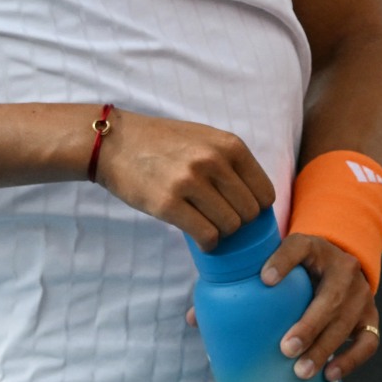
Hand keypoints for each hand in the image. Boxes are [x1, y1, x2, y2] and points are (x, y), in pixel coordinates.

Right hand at [92, 110, 276, 249]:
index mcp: (229, 145)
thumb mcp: (206, 139)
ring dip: (222, 232)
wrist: (116, 143)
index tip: (241, 211)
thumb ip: (231, 162)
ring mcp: (190, 182)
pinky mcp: (168, 203)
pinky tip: (201, 238)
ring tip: (208, 225)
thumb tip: (257, 199)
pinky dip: (207, 243)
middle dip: (239, 222)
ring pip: (230, 226)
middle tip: (221, 220)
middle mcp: (214, 161)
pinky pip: (206, 235)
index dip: (256, 208)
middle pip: (249, 212)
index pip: (265, 192)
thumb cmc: (164, 143)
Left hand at [262, 234, 378, 381]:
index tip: (265, 280)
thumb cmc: (302, 269)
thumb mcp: (284, 261)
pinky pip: (368, 341)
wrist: (340, 268)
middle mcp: (345, 268)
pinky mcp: (371, 317)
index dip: (284, 261)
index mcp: (317, 249)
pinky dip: (351, 360)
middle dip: (310, 325)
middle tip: (286, 348)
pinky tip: (329, 374)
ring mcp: (362, 294)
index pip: (300, 247)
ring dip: (324, 348)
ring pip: (347, 322)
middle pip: (331, 296)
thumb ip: (254, 277)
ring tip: (301, 371)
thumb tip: (201, 315)